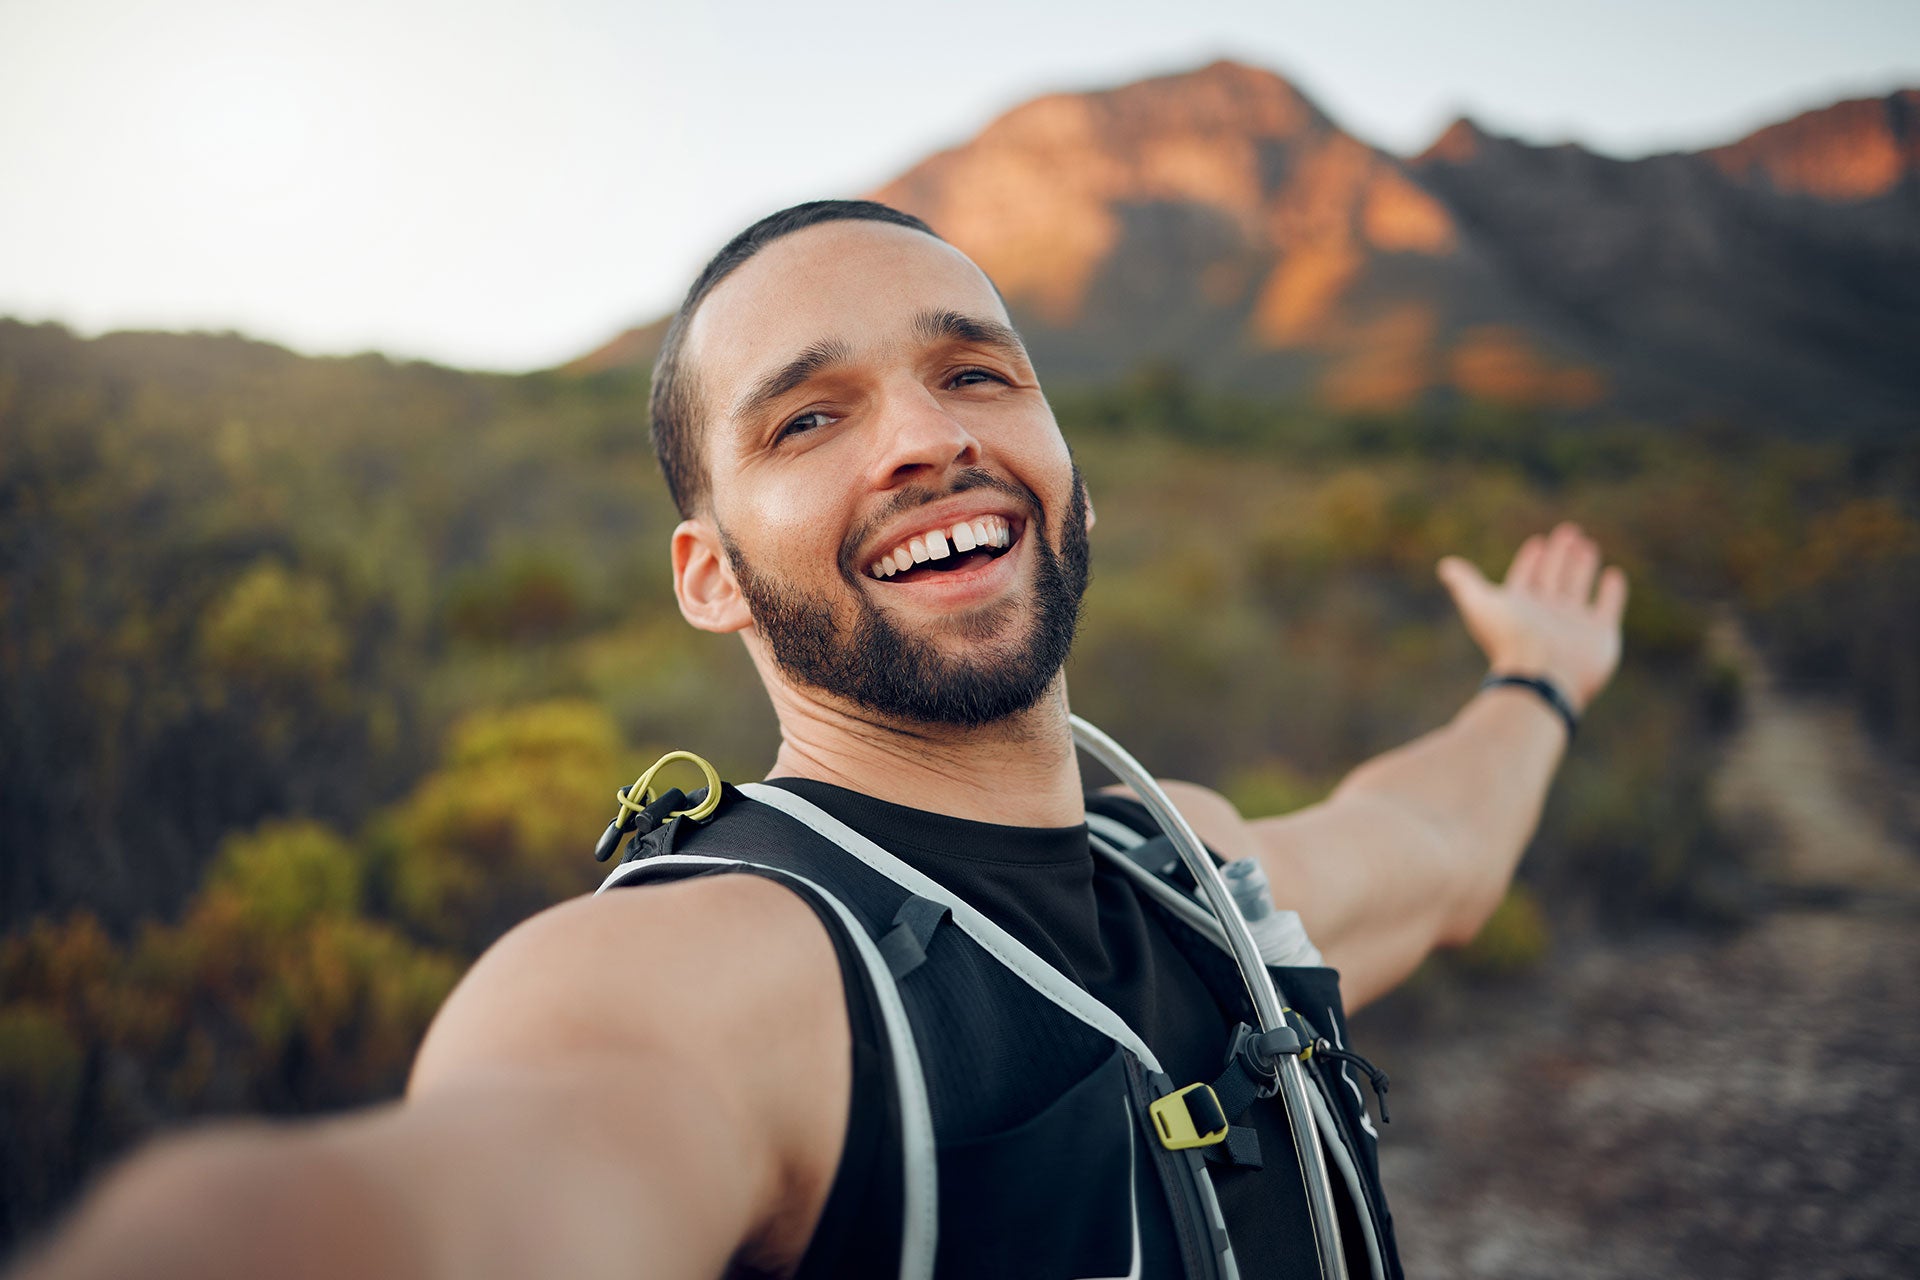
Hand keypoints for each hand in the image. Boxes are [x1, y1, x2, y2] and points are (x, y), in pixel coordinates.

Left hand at [1437, 523, 1626, 712]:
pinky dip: (1611, 591)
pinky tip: (1613, 575)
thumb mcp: (1481, 604)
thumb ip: (1465, 583)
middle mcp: (1547, 613)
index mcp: (1519, 606)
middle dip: (1560, 555)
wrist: (1542, 677)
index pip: (1526, 576)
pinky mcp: (1600, 633)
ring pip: (1579, 586)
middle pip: (1554, 577)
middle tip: (1568, 530)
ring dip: (1582, 566)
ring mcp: (1574, 623)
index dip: (1530, 560)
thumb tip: (1446, 566)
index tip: (1537, 542)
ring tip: (1587, 545)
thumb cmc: (1509, 639)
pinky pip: (1608, 606)